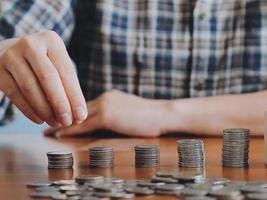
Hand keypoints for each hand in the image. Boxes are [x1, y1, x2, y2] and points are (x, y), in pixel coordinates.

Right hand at [0, 31, 86, 126]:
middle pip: (48, 78)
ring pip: (30, 87)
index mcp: (51, 40)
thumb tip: (79, 116)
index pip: (66, 72)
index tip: (81, 116)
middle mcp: (30, 43)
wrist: (8, 51)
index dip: (75, 97)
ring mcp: (10, 55)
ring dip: (45, 110)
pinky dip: (29, 109)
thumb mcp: (56, 65)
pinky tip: (39, 119)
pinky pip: (15, 93)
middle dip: (60, 104)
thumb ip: (68, 87)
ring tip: (55, 122)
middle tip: (67, 122)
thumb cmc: (42, 62)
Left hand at [44, 90, 167, 136]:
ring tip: (48, 130)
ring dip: (61, 122)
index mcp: (109, 95)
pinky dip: (70, 130)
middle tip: (46, 120)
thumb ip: (115, 111)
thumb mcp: (129, 109)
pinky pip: (84, 125)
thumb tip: (105, 121)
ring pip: (77, 115)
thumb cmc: (150, 115)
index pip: (85, 103)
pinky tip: (59, 134)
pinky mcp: (107, 117)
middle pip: (77, 106)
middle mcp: (104, 97)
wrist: (162, 114)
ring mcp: (105, 106)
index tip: (59, 114)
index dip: (71, 109)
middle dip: (61, 113)